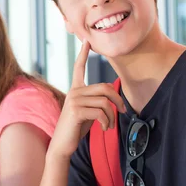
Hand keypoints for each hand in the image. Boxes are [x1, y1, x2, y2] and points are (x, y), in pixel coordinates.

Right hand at [51, 41, 125, 157]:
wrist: (62, 144)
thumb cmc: (76, 128)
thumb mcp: (87, 111)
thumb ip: (95, 101)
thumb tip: (112, 99)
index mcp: (75, 89)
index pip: (78, 68)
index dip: (83, 54)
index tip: (86, 41)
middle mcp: (74, 92)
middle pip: (105, 88)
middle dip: (118, 100)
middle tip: (123, 112)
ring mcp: (74, 100)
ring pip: (105, 102)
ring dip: (112, 116)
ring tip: (109, 126)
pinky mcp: (76, 111)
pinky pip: (101, 113)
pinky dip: (107, 122)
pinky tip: (104, 129)